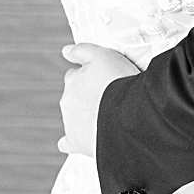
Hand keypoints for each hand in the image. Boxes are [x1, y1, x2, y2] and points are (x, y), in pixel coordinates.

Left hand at [58, 43, 139, 157]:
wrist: (127, 117)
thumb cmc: (119, 84)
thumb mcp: (104, 55)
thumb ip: (82, 50)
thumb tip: (65, 51)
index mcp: (73, 81)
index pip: (75, 75)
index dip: (88, 76)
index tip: (101, 78)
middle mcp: (68, 101)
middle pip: (75, 95)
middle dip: (87, 95)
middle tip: (109, 96)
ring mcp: (71, 123)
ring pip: (74, 116)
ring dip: (86, 114)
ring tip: (109, 114)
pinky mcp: (77, 143)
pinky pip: (69, 142)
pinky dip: (74, 140)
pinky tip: (84, 138)